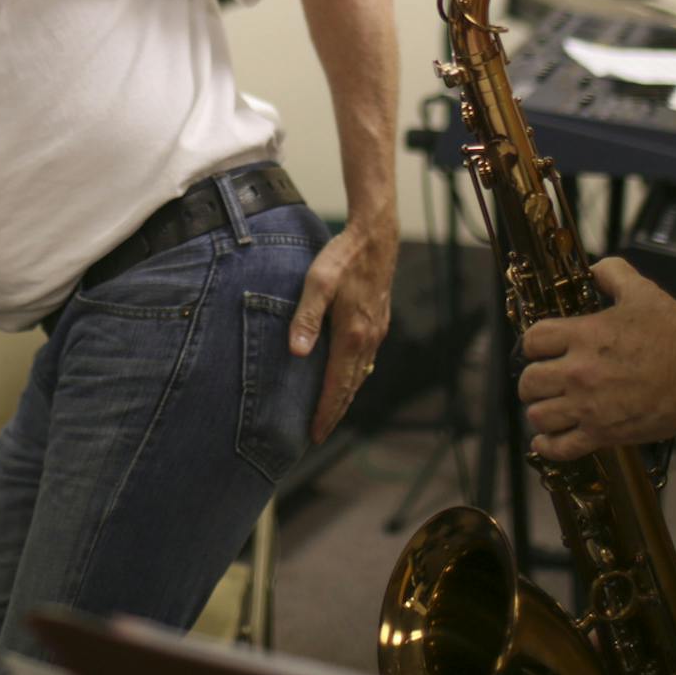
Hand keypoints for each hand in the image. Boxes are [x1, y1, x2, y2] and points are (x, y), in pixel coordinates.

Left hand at [288, 221, 394, 443]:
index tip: (314, 435)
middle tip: (317, 436)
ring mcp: (376, 332)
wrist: (375, 237)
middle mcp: (368, 339)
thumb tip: (296, 352)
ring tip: (330, 415)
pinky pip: (366, 361)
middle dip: (334, 413)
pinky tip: (346, 381)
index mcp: (352, 335)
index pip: (336, 385)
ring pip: (360, 376)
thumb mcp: (317, 283)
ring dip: (345, 398)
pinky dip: (354, 379)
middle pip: (350, 387)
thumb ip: (305, 317)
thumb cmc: (342, 258)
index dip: (325, 412)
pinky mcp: (379, 323)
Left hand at [517, 257, 675, 460]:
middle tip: (544, 381)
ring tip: (550, 407)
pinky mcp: (604, 434)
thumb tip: (594, 269)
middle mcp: (579, 371)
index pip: (532, 340)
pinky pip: (561, 447)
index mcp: (583, 335)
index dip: (534, 345)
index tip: (543, 350)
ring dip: (540, 411)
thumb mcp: (642, 292)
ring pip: (538, 415)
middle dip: (533, 381)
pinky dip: (549, 445)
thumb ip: (612, 274)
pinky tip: (547, 439)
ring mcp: (589, 406)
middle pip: (529, 381)